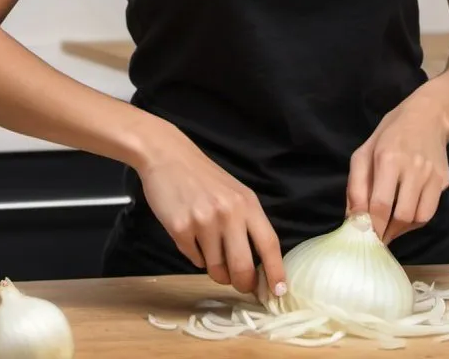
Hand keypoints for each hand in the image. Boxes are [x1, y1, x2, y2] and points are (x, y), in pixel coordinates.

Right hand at [136, 122, 286, 297]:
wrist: (168, 156)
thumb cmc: (204, 178)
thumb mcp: (235, 193)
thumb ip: (247, 224)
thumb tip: (257, 266)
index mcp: (247, 203)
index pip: (269, 244)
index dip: (276, 271)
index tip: (279, 291)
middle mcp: (229, 213)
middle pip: (243, 267)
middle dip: (243, 284)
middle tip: (240, 284)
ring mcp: (204, 222)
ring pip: (216, 269)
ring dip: (215, 269)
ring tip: (209, 248)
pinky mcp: (180, 229)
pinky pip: (193, 260)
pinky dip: (194, 255)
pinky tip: (191, 235)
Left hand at [346, 90, 448, 244]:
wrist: (427, 116)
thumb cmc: (389, 134)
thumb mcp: (364, 152)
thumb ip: (356, 186)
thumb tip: (353, 219)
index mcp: (388, 158)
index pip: (380, 204)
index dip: (371, 227)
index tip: (364, 238)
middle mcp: (413, 168)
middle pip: (401, 216)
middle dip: (387, 231)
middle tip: (376, 237)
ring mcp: (432, 175)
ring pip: (418, 218)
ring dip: (402, 229)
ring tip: (390, 227)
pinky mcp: (444, 181)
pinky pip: (429, 211)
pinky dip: (416, 221)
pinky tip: (405, 216)